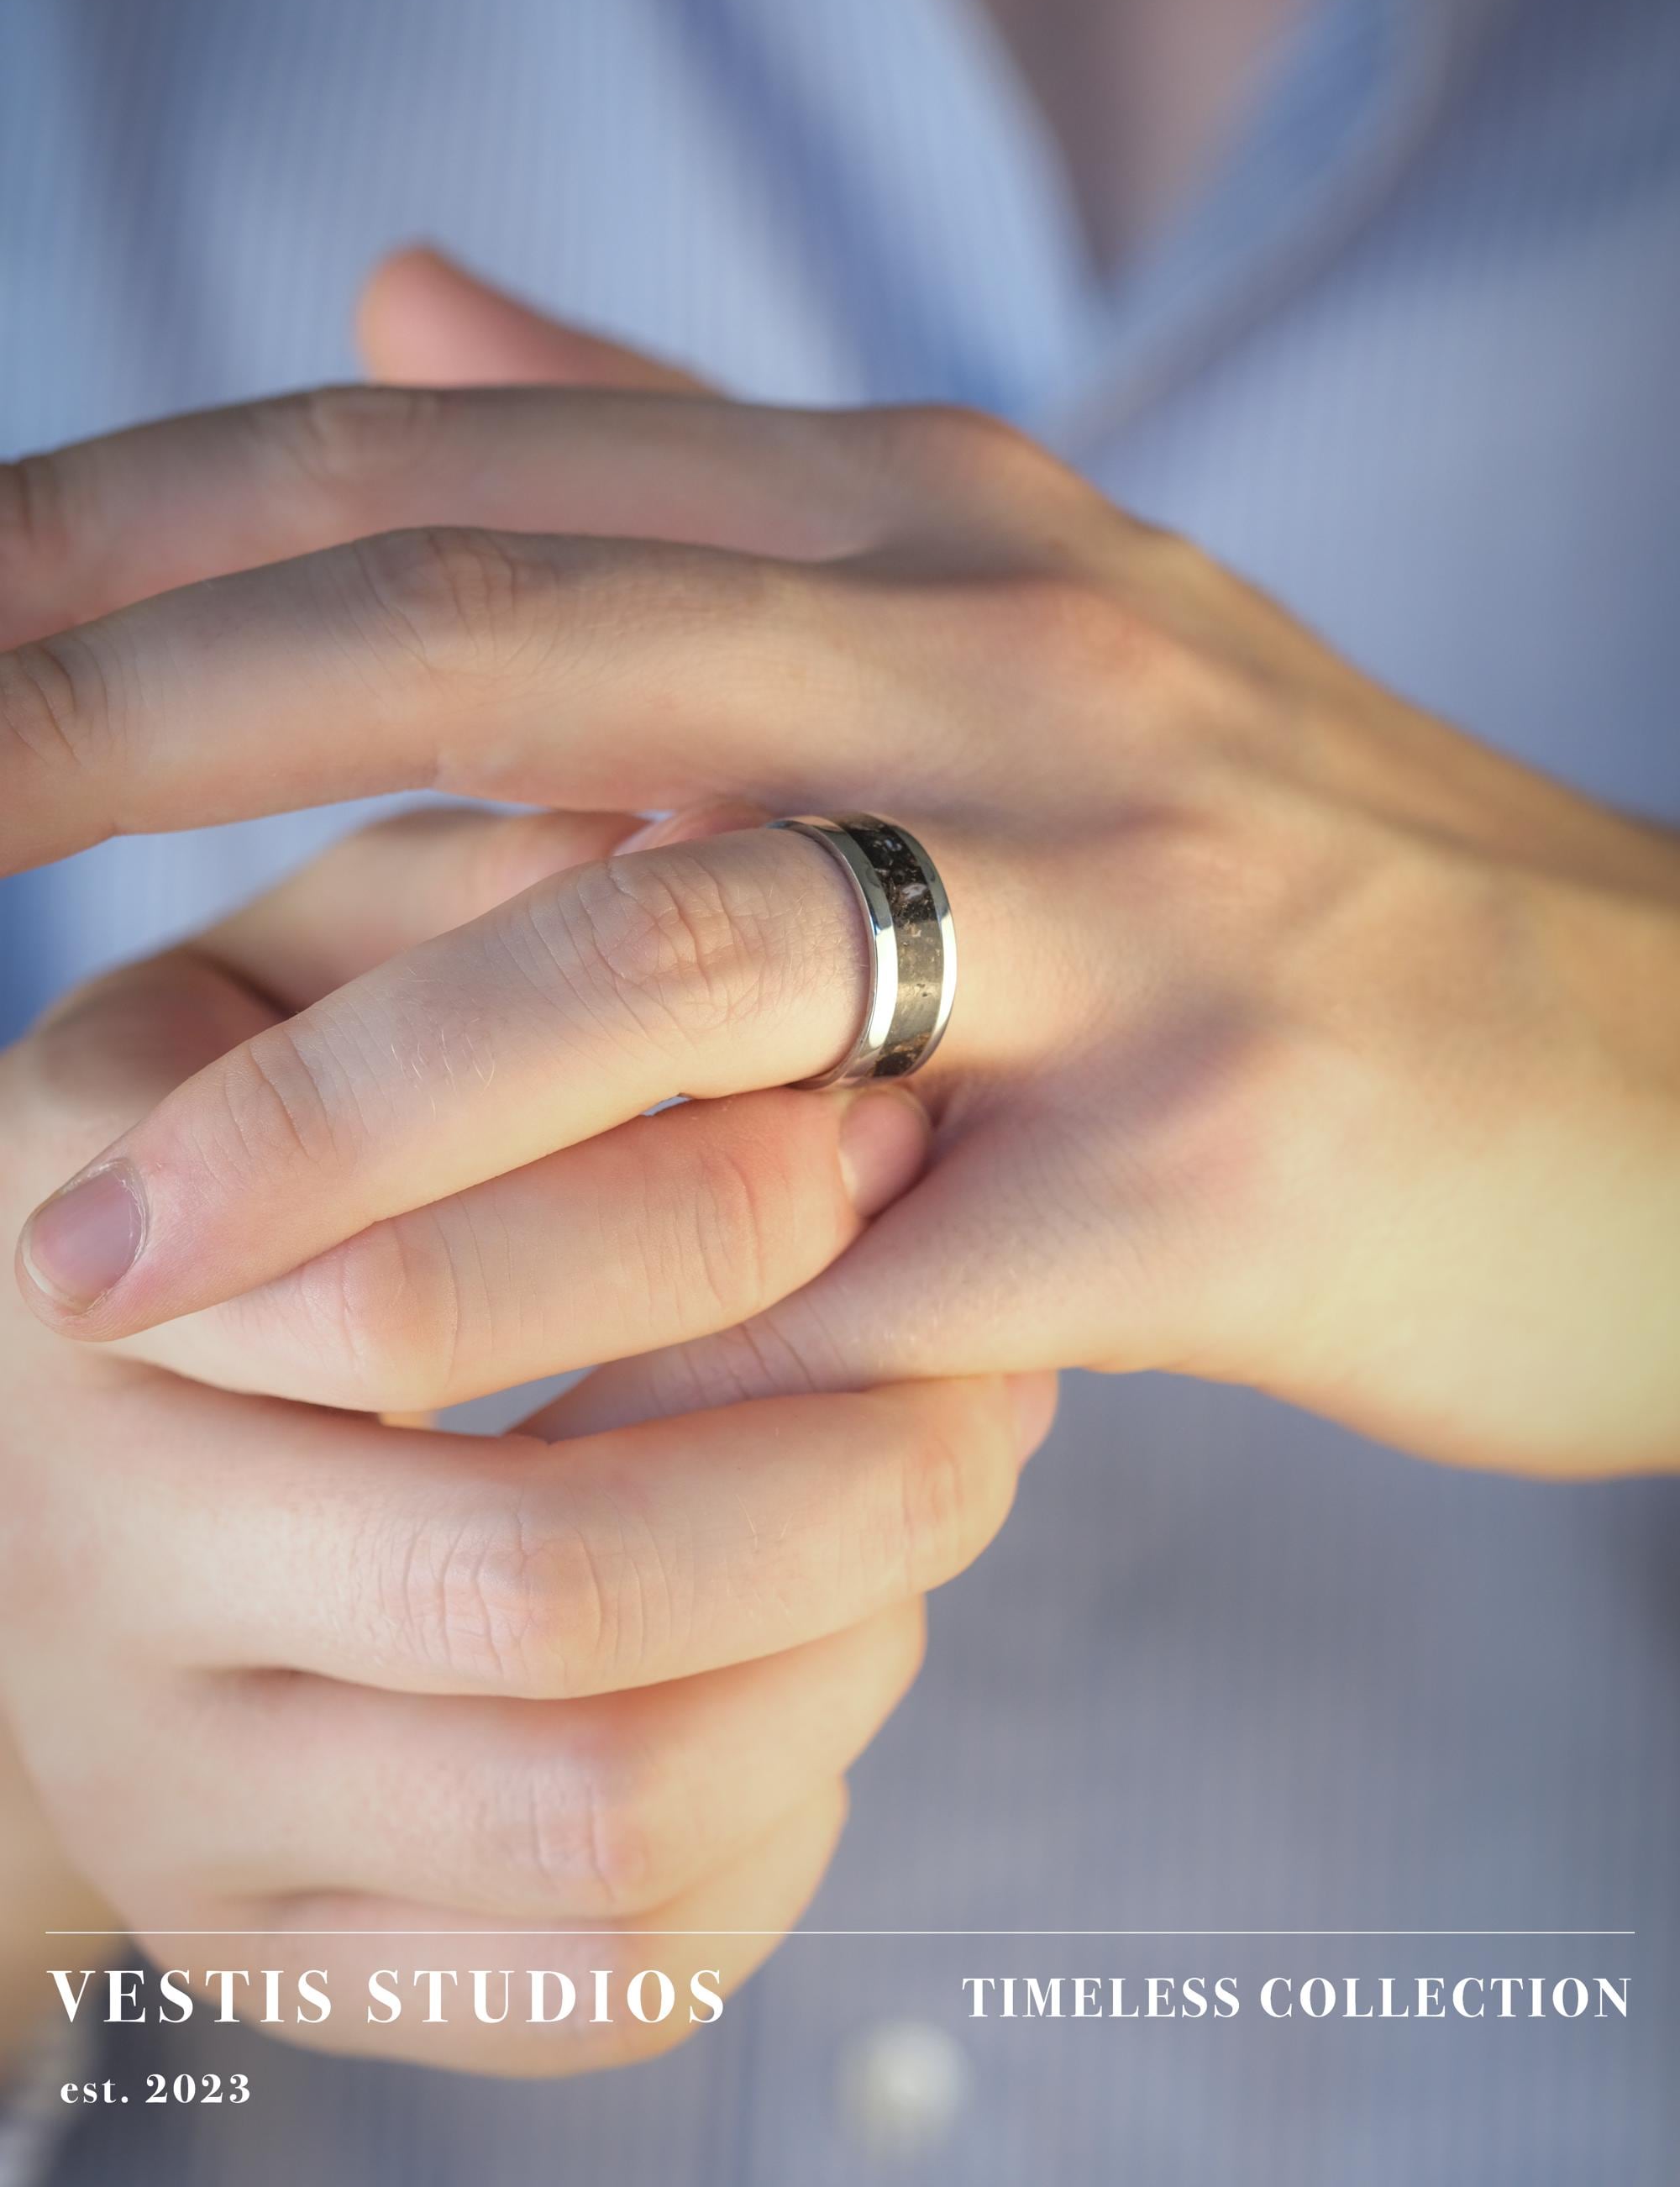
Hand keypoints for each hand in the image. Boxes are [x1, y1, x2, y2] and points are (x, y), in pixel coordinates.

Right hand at [0, 807, 1045, 2072]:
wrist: (67, 1458)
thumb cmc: (263, 1143)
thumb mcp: (324, 970)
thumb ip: (496, 900)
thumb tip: (749, 824)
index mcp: (87, 1255)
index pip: (444, 1275)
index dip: (733, 1203)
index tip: (896, 1130)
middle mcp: (84, 1557)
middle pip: (556, 1585)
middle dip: (863, 1463)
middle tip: (992, 1353)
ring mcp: (177, 1790)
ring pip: (607, 1810)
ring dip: (849, 1643)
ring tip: (924, 1491)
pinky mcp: (284, 1948)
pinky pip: (609, 1973)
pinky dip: (784, 1813)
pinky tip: (812, 1648)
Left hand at [6, 258, 1677, 1491]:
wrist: (1656, 1078)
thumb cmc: (1279, 872)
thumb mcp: (996, 602)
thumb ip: (686, 453)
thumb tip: (383, 287)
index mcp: (932, 512)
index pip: (457, 465)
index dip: (141, 523)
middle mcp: (1014, 652)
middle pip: (498, 637)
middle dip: (128, 732)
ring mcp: (1125, 903)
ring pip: (657, 968)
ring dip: (337, 1129)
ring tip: (79, 1262)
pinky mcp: (1204, 1165)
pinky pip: (835, 1275)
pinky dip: (613, 1355)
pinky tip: (435, 1440)